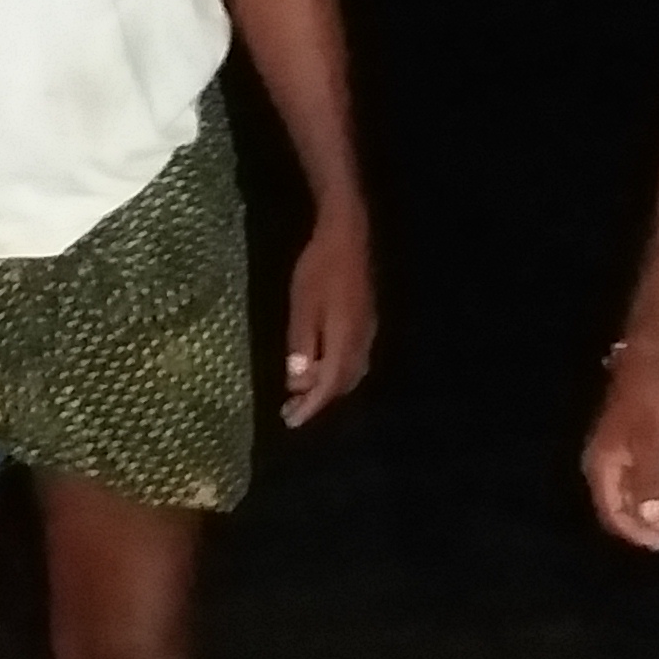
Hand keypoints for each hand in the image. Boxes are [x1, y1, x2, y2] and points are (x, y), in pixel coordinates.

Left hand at [281, 211, 375, 426]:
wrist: (347, 237)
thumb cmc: (318, 269)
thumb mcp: (302, 306)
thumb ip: (301, 344)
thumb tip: (298, 380)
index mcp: (345, 339)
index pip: (329, 384)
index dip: (312, 405)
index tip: (292, 421)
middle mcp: (362, 341)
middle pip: (343, 383)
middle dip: (318, 400)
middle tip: (290, 410)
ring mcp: (367, 332)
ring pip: (350, 373)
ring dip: (327, 387)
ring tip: (301, 393)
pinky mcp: (366, 323)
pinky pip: (354, 359)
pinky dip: (336, 373)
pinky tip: (319, 368)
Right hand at [582, 344, 658, 550]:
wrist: (650, 364)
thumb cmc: (651, 406)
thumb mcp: (652, 446)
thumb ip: (649, 484)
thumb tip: (648, 520)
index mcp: (601, 467)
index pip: (613, 513)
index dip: (636, 532)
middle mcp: (603, 467)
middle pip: (621, 508)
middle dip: (649, 522)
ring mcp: (616, 458)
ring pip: (632, 496)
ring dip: (655, 508)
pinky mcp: (630, 449)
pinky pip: (640, 482)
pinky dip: (657, 492)